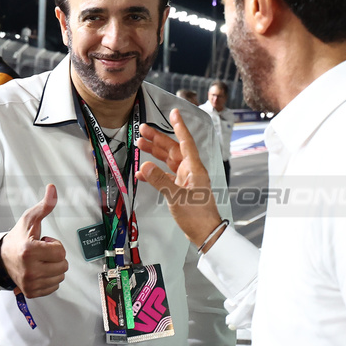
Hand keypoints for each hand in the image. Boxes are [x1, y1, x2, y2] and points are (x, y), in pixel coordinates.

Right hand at [0, 184, 67, 297]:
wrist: (1, 259)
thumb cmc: (17, 239)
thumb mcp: (30, 220)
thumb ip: (44, 206)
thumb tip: (52, 189)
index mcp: (29, 251)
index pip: (60, 252)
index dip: (55, 246)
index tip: (43, 243)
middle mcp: (29, 269)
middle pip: (63, 266)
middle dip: (55, 257)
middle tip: (41, 253)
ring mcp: (30, 282)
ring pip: (60, 277)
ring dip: (53, 268)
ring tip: (39, 261)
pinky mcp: (31, 292)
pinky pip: (54, 287)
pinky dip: (49, 279)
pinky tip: (39, 271)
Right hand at [136, 110, 222, 249]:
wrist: (206, 233)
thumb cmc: (197, 216)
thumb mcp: (176, 197)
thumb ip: (159, 181)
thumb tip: (144, 167)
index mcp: (194, 168)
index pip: (185, 142)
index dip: (179, 126)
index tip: (173, 112)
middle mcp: (190, 170)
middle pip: (173, 149)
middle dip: (158, 138)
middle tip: (142, 129)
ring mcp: (185, 179)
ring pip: (168, 160)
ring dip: (155, 152)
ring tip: (139, 143)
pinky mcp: (180, 189)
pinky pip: (165, 175)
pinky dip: (154, 172)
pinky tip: (142, 172)